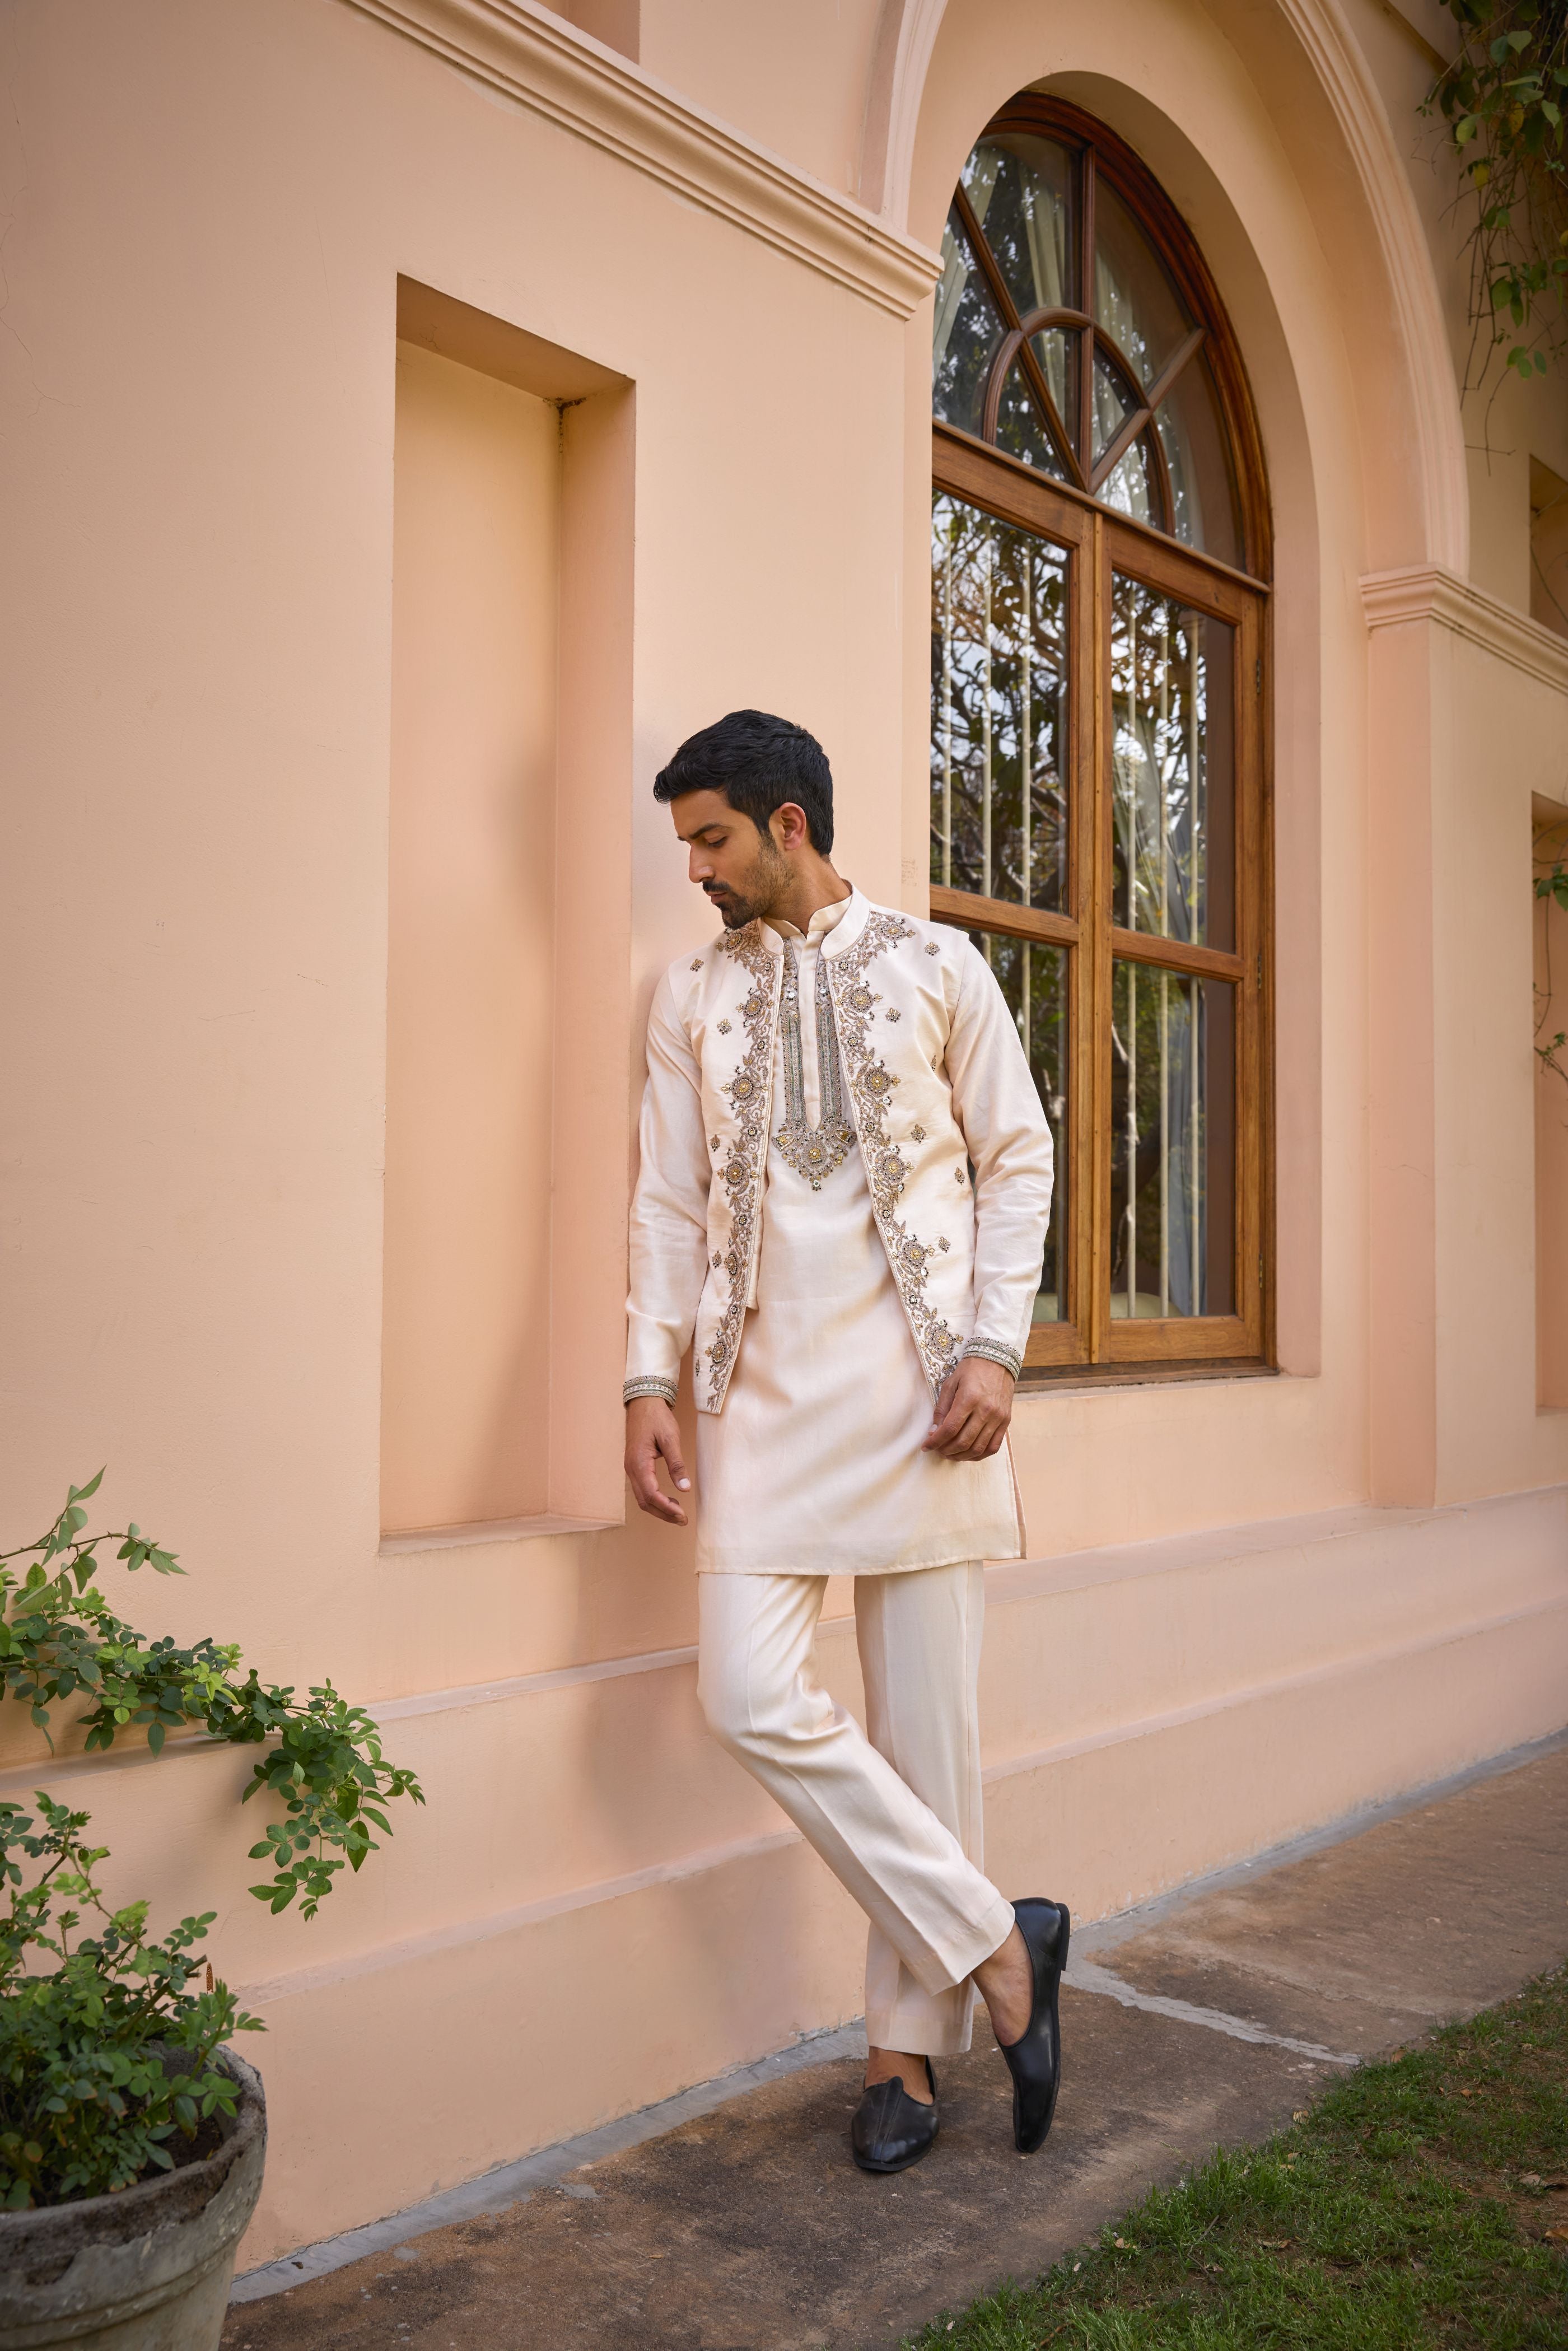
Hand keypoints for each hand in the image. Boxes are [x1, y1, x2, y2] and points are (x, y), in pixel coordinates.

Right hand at [624, 1396, 691, 1523]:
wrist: (643, 1402)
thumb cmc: (656, 1417)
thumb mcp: (670, 1439)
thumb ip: (677, 1464)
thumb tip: (684, 1488)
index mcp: (639, 1463)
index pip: (651, 1495)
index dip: (667, 1508)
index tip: (682, 1515)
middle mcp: (631, 1469)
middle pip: (644, 1502)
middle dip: (663, 1514)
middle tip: (682, 1520)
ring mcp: (631, 1468)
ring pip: (641, 1498)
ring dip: (658, 1508)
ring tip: (677, 1513)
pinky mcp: (634, 1465)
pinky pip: (641, 1489)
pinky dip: (654, 1499)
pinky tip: (668, 1500)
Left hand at [922, 1356, 1014, 1460]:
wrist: (997, 1359)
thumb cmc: (971, 1370)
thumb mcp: (950, 1384)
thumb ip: (942, 1408)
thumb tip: (934, 1431)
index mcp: (969, 1399)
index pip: (949, 1429)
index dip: (935, 1441)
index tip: (926, 1446)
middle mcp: (985, 1410)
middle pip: (963, 1442)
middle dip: (946, 1450)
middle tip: (937, 1450)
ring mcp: (998, 1417)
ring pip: (978, 1448)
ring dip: (961, 1456)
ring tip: (950, 1453)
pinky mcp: (1006, 1421)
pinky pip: (993, 1447)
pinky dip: (979, 1455)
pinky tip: (968, 1453)